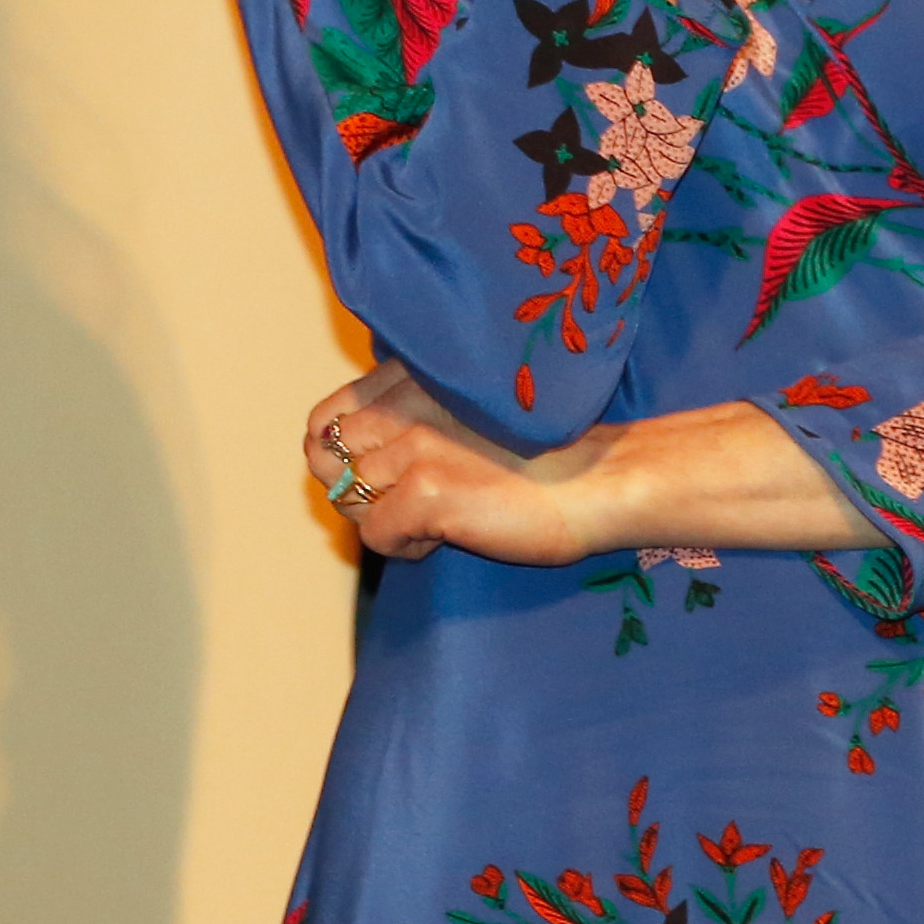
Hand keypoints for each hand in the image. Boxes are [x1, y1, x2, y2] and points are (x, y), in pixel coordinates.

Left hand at [301, 361, 614, 565]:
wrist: (596, 479)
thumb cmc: (539, 453)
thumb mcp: (464, 411)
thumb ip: (410, 416)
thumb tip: (343, 455)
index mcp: (413, 376)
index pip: (327, 415)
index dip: (339, 453)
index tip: (375, 474)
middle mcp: (406, 403)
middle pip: (326, 458)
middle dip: (356, 490)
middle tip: (403, 503)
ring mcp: (414, 446)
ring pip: (347, 497)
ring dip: (383, 518)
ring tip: (433, 518)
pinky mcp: (425, 491)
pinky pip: (375, 535)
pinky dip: (404, 547)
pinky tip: (447, 537)